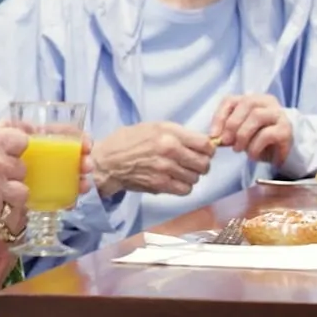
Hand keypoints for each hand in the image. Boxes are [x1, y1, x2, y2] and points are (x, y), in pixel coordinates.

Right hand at [86, 122, 212, 196]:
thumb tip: (201, 144)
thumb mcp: (153, 126)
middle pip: (204, 163)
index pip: (205, 144)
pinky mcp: (160, 185)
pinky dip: (183, 186)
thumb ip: (178, 133)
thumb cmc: (128, 141)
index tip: (204, 151)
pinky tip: (175, 180)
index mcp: (169, 133)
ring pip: (196, 178)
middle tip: (193, 163)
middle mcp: (169, 150)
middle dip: (202, 164)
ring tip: (180, 171)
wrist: (108, 162)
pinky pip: (185, 190)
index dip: (208, 149)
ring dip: (191, 176)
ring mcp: (165, 169)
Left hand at [210, 93, 293, 164]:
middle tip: (225, 142)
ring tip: (238, 149)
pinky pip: (267, 134)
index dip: (219, 116)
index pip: (231, 100)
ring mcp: (279, 114)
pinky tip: (252, 156)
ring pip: (257, 116)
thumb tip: (213, 137)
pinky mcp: (286, 130)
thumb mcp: (240, 133)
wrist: (281, 152)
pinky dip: (255, 146)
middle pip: (246, 103)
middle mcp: (267, 102)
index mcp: (252, 99)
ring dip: (243, 135)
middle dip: (232, 124)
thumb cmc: (258, 139)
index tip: (213, 135)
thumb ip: (227, 132)